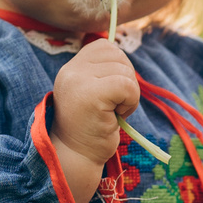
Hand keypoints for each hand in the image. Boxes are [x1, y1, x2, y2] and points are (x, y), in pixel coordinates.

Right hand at [49, 38, 140, 202]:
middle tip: (112, 106)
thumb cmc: (91, 128)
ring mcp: (78, 81)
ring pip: (126, 72)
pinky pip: (127, 86)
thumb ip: (103, 73)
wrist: (77, 156)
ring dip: (129, 96)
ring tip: (112, 113)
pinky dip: (131, 102)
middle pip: (119, 57)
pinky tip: (117, 116)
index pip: (105, 46)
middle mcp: (71, 70)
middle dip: (126, 82)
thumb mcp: (94, 92)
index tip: (110, 93)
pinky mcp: (91, 95)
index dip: (118, 68)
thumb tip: (125, 59)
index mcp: (71, 67)